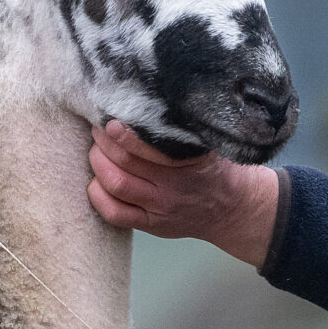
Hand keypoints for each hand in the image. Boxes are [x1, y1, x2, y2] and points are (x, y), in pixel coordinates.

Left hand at [85, 120, 280, 264]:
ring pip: (115, 185)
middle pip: (124, 162)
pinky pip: (114, 213)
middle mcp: (172, 186)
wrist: (231, 208)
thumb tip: (147, 104)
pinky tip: (96, 181)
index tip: (111, 119)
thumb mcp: (206, 144)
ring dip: (97, 164)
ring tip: (96, 151)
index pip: (148, 146)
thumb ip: (180, 130)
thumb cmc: (214, 169)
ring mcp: (159, 208)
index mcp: (189, 162)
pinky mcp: (149, 225)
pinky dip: (97, 195)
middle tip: (98, 130)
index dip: (122, 133)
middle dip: (103, 143)